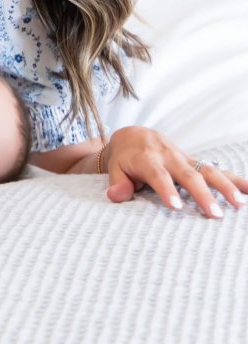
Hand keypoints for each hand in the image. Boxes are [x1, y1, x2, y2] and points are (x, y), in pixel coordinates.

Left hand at [103, 126, 247, 218]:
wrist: (133, 136)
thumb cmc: (124, 158)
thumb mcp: (114, 168)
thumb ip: (118, 183)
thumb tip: (116, 195)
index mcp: (146, 158)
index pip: (157, 174)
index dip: (166, 189)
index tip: (176, 207)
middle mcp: (168, 155)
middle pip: (187, 173)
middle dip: (202, 193)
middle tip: (214, 215)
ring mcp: (184, 157)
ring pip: (206, 169)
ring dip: (224, 186)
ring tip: (239, 204)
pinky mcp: (194, 161)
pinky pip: (215, 169)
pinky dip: (233, 178)